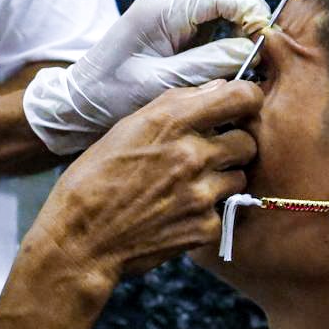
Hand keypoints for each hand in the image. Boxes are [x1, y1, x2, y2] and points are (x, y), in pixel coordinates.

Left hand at [24, 0, 269, 155]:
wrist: (79, 103)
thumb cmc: (111, 96)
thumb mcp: (160, 84)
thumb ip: (207, 65)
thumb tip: (250, 51)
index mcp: (162, 8)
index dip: (250, 14)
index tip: (264, 44)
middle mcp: (168, 0)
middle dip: (251, 8)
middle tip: (261, 45)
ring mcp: (173, 11)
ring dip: (242, 20)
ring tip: (249, 55)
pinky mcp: (177, 26)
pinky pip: (215, 16)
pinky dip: (232, 31)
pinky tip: (234, 59)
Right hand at [28, 79, 262, 279]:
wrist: (81, 241)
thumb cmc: (96, 178)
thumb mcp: (128, 127)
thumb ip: (177, 104)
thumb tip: (218, 87)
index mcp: (171, 122)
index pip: (242, 96)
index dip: (247, 100)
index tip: (241, 108)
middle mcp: (192, 154)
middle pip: (248, 141)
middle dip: (233, 146)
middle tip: (209, 155)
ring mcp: (201, 193)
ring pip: (240, 177)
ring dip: (222, 179)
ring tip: (190, 186)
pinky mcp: (205, 227)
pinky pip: (225, 211)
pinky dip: (208, 212)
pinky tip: (180, 213)